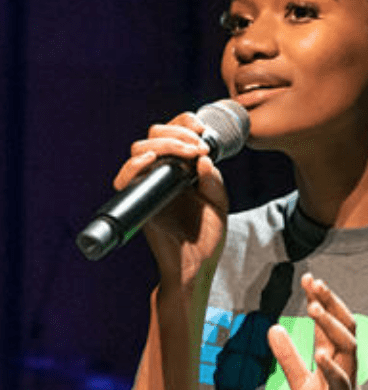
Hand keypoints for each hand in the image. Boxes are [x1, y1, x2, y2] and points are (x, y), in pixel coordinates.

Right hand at [113, 112, 228, 285]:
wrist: (196, 266)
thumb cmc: (207, 239)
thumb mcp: (219, 204)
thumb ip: (213, 181)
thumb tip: (202, 159)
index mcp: (182, 170)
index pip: (175, 133)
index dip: (185, 123)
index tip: (203, 131)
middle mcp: (163, 174)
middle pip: (155, 134)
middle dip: (178, 131)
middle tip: (198, 146)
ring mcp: (150, 186)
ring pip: (140, 149)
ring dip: (164, 144)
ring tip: (187, 154)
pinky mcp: (139, 201)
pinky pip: (125, 178)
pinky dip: (135, 165)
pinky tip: (153, 161)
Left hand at [268, 273, 367, 389]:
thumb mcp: (302, 385)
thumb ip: (289, 358)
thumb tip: (274, 327)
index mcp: (335, 361)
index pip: (329, 325)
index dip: (320, 301)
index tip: (309, 278)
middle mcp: (346, 368)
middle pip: (345, 328)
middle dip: (330, 303)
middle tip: (316, 282)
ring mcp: (348, 387)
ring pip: (348, 349)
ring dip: (331, 327)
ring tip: (313, 308)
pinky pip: (343, 385)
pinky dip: (333, 369)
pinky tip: (321, 356)